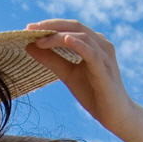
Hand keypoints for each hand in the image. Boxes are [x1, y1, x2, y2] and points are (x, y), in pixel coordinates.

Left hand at [24, 19, 139, 133]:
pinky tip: (65, 40)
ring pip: (81, 36)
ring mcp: (105, 55)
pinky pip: (92, 53)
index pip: (69, 27)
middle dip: (51, 26)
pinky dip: (78, 44)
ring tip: (40, 40)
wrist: (114, 115)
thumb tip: (30, 46)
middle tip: (29, 29)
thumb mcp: (67, 74)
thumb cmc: (94, 94)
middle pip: (75, 26)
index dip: (49, 25)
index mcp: (93, 43)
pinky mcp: (105, 69)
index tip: (28, 29)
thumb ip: (51, 60)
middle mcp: (101, 44)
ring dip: (58, 36)